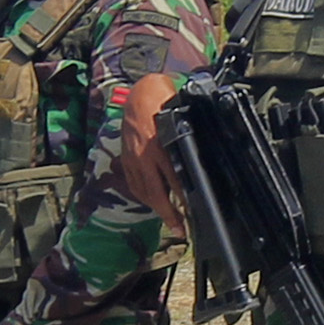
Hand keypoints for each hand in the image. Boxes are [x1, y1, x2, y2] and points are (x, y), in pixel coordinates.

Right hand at [116, 73, 183, 236]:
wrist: (140, 95)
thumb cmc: (165, 104)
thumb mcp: (181, 123)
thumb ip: (186, 144)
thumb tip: (197, 167)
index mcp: (160, 147)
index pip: (174, 180)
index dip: (183, 199)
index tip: (191, 213)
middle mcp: (144, 156)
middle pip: (156, 193)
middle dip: (169, 214)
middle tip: (180, 229)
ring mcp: (133, 159)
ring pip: (144, 191)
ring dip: (156, 208)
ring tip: (170, 219)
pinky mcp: (126, 159)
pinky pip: (134, 184)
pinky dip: (144, 196)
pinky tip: (152, 201)